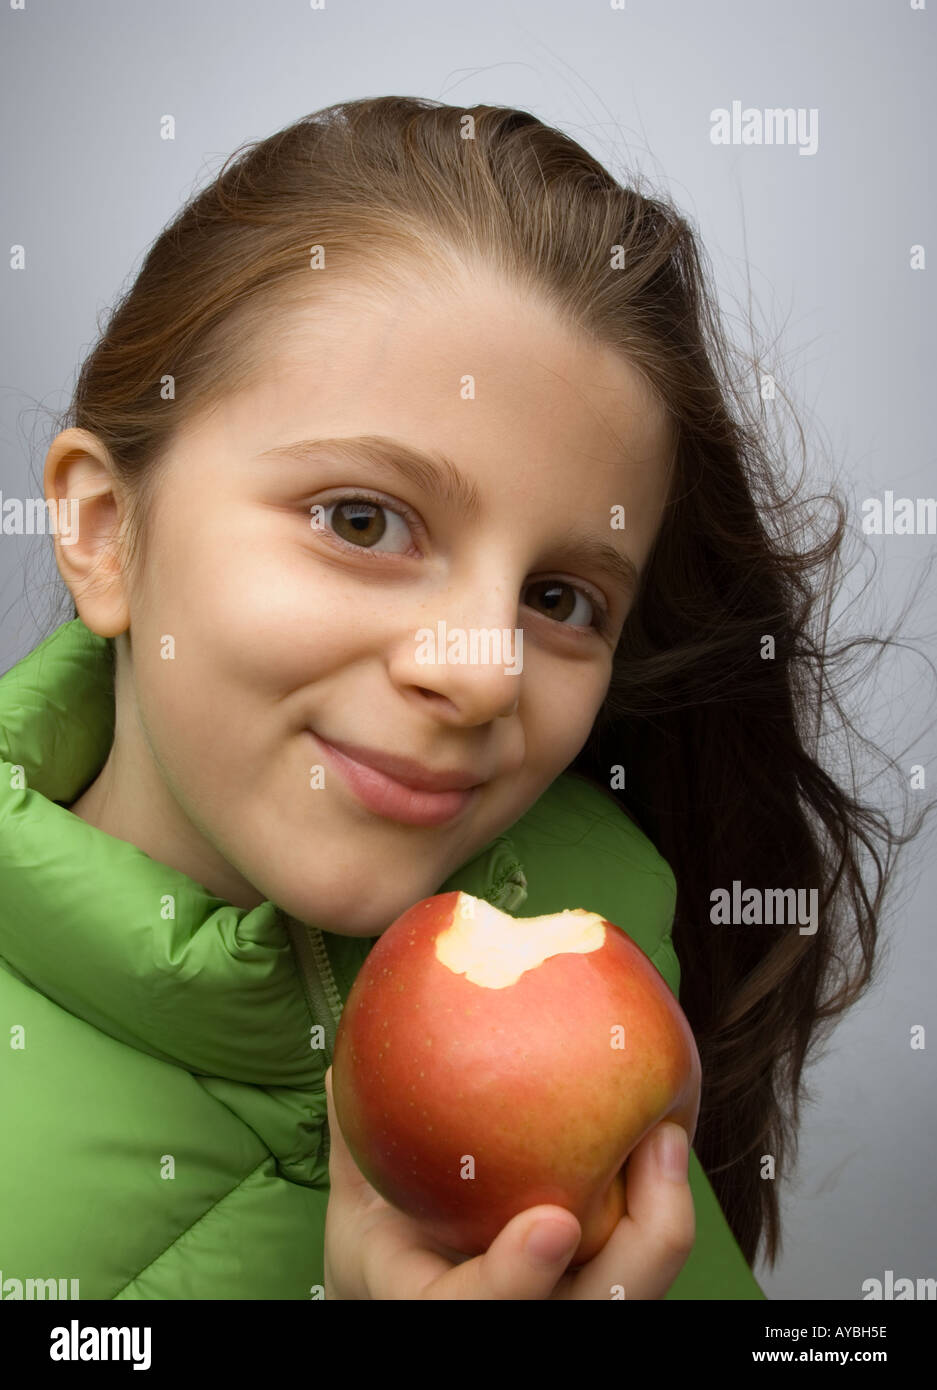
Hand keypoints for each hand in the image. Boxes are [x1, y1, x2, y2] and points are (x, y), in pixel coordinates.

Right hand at [323, 1065, 694, 1299]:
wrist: (412, 1302)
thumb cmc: (387, 1260)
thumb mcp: (356, 1215)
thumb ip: (352, 1145)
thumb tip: (339, 1067)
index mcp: (440, 1312)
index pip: (479, 1312)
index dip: (518, 1278)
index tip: (550, 1223)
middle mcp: (518, 1324)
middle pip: (596, 1311)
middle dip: (645, 1243)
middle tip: (657, 1145)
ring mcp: (566, 1309)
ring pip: (636, 1291)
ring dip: (664, 1217)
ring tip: (667, 1132)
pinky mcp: (598, 1292)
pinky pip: (642, 1260)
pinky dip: (660, 1205)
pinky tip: (661, 1133)